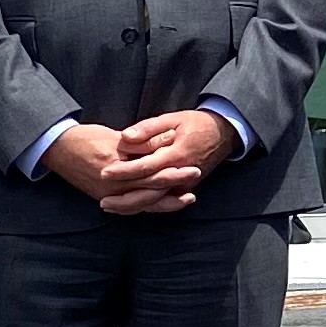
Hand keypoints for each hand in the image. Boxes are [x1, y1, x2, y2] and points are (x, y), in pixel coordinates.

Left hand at [96, 110, 234, 216]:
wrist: (224, 133)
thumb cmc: (196, 123)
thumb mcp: (172, 119)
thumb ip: (148, 128)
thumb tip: (126, 137)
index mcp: (176, 155)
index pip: (145, 167)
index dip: (123, 171)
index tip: (104, 172)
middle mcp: (181, 174)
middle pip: (148, 192)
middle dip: (124, 198)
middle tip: (102, 200)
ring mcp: (185, 184)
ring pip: (155, 202)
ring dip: (132, 206)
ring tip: (110, 206)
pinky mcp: (186, 188)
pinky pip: (163, 202)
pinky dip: (145, 206)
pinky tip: (128, 208)